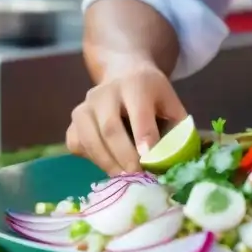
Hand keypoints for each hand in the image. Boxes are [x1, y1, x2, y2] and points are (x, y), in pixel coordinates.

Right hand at [67, 63, 187, 174]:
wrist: (124, 73)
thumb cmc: (152, 96)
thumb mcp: (171, 103)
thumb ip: (178, 129)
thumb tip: (178, 162)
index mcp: (136, 84)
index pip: (139, 112)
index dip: (143, 136)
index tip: (149, 160)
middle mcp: (106, 92)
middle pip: (110, 128)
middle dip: (124, 157)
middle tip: (137, 176)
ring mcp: (85, 105)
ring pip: (89, 139)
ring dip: (107, 163)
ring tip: (123, 178)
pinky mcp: (73, 120)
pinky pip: (76, 144)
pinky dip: (91, 159)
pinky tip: (107, 163)